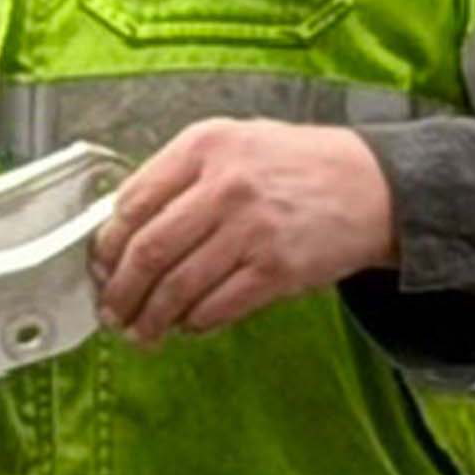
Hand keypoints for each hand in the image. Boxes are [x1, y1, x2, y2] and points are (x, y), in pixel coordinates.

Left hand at [93, 121, 397, 340]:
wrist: (374, 185)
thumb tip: (123, 225)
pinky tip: (187, 325)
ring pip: (177, 287)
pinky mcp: (277, 270)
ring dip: (151, 318)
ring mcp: (252, 230)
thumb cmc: (299, 165)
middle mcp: (225, 185)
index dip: (107, 245)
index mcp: (205, 147)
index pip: (132, 203)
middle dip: (121, 291)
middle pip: (148, 251)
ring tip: (141, 332)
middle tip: (112, 311)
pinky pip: (217, 307)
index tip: (100, 267)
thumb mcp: (236, 143)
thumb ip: (180, 175)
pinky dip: (195, 323)